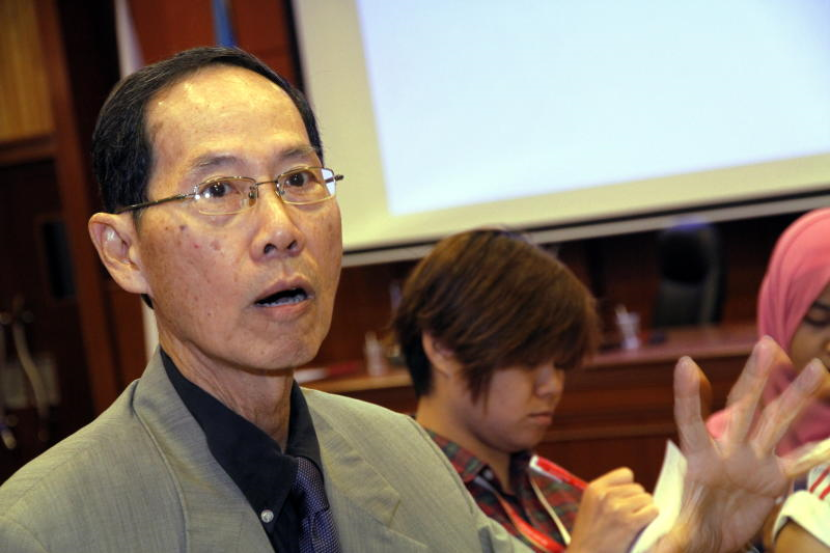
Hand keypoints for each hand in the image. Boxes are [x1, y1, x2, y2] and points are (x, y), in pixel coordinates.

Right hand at [567, 467, 657, 552]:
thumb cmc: (589, 535)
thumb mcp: (591, 505)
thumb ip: (608, 493)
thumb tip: (638, 490)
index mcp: (594, 488)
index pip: (626, 474)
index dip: (629, 487)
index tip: (624, 500)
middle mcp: (606, 495)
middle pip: (638, 488)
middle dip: (637, 501)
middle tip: (627, 517)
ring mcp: (617, 508)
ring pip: (647, 499)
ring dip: (645, 510)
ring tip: (632, 523)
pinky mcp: (629, 523)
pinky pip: (652, 511)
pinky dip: (651, 519)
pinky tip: (640, 527)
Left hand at [655, 337, 829, 552]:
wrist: (710, 537)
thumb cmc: (688, 529)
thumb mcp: (678, 534)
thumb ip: (670, 541)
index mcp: (698, 457)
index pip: (690, 420)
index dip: (688, 395)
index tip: (685, 364)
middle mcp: (728, 450)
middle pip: (743, 407)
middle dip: (755, 377)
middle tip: (766, 344)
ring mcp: (754, 460)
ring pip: (778, 422)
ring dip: (797, 395)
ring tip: (818, 367)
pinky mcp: (774, 478)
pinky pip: (802, 462)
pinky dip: (820, 451)